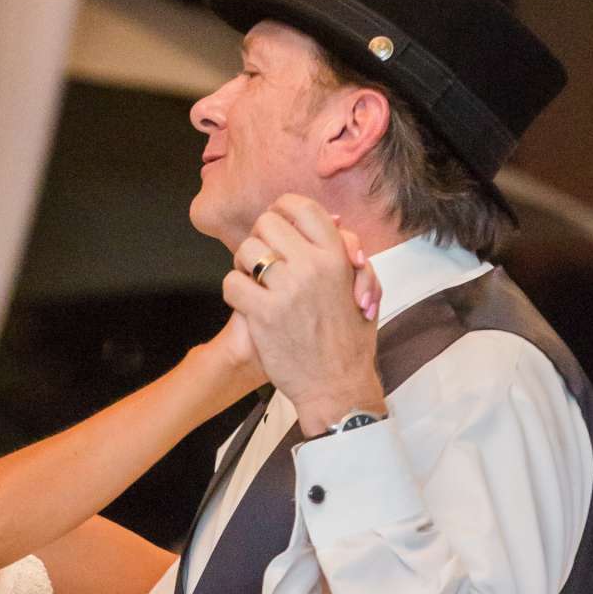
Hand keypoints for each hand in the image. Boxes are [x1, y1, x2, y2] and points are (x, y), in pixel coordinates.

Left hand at [223, 197, 386, 436]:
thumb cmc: (349, 339)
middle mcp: (312, 266)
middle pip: (267, 224)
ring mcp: (287, 289)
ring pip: (246, 251)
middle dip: (260, 240)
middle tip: (265, 262)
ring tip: (254, 284)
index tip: (278, 228)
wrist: (337, 386)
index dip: (282, 211)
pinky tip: (247, 305)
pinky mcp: (264, 314)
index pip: (301, 207)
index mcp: (337, 255)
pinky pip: (232, 283)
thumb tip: (332, 218)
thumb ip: (347, 251)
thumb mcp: (360, 287)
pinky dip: (234, 292)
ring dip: (244, 266)